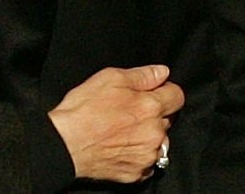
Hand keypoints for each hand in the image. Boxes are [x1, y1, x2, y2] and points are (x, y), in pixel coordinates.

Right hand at [48, 64, 183, 183]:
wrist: (67, 144)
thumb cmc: (83, 111)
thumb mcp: (109, 78)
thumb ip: (141, 75)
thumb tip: (161, 72)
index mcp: (150, 107)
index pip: (177, 95)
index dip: (165, 90)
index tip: (153, 91)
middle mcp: (155, 133)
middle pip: (167, 119)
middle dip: (153, 113)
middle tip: (128, 110)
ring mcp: (148, 155)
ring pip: (158, 141)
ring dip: (147, 135)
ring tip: (121, 130)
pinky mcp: (138, 173)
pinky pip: (147, 161)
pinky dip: (138, 153)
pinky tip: (120, 145)